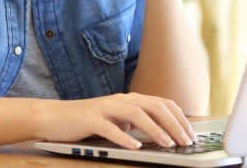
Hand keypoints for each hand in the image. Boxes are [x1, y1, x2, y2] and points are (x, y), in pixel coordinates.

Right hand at [36, 93, 195, 149]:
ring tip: (168, 144)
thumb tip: (161, 133)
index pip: (162, 103)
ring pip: (136, 114)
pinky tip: (136, 146)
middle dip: (174, 124)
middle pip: (154, 106)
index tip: (191, 134)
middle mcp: (120, 99)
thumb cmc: (87, 121)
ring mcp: (105, 107)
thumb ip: (136, 123)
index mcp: (129, 99)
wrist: (54, 117)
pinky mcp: (90, 119)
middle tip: (186, 142)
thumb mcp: (117, 120)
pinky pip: (110, 127)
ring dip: (155, 130)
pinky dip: (125, 137)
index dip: (179, 117)